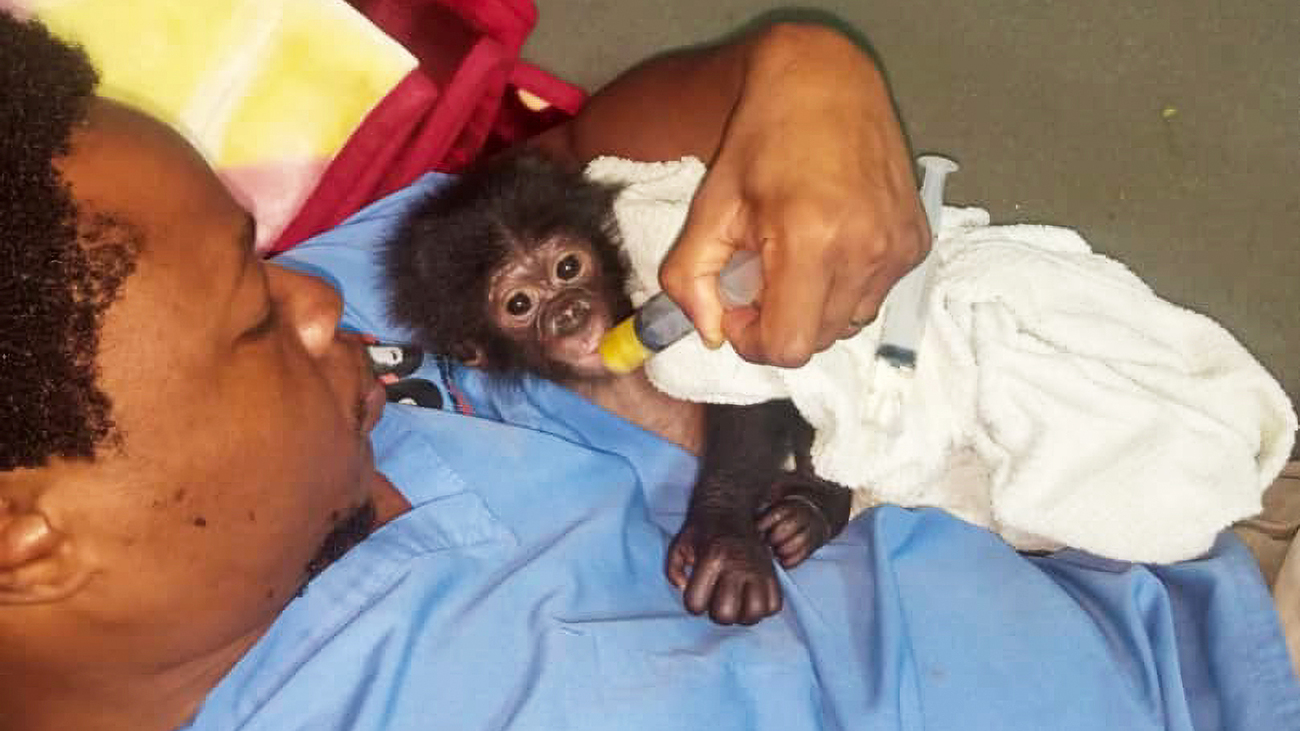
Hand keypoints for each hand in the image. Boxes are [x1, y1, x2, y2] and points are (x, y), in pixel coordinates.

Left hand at [659, 24, 928, 366]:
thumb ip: (691, 278)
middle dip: (781, 320)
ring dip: (816, 306)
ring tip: (797, 254)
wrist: (826, 82)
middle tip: (762, 271)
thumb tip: (712, 334)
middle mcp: (864, 252)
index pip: (788, 346)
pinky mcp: (917, 243)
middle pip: (818, 341)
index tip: (739, 305)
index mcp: (810, 242)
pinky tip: (831, 239)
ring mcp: (897, 249)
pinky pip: (874, 296)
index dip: (753, 340)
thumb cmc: (763, 139)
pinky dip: (846, 284)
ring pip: (848, 323)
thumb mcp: (709, 206)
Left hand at [665, 514, 781, 624]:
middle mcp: (737, 566)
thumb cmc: (702, 531)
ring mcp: (757, 570)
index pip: (696, 604)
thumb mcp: (679, 545)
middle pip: (725, 615)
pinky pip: (773, 605)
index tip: (696, 591)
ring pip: (753, 614)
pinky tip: (750, 599)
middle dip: (716, 613)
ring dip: (742, 615)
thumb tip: (684, 588)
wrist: (730, 511)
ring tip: (735, 603)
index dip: (693, 603)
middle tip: (716, 599)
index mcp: (712, 559)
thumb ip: (673, 570)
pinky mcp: (772, 573)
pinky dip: (762, 608)